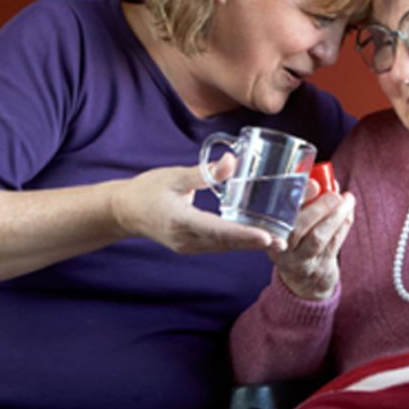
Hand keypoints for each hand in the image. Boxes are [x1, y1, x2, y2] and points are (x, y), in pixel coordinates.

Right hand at [110, 161, 279, 253]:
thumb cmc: (147, 190)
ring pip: (225, 247)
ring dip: (250, 244)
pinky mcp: (192, 246)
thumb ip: (203, 173)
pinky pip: (220, 246)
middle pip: (227, 243)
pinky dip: (239, 242)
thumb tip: (233, 161)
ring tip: (278, 241)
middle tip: (284, 242)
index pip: (218, 230)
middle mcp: (187, 239)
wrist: (124, 212)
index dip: (243, 234)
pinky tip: (258, 237)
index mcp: (181, 222)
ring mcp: (189, 246)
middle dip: (256, 242)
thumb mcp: (173, 176)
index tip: (266, 236)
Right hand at [271, 191, 354, 299]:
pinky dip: (343, 226)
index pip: (277, 214)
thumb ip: (306, 202)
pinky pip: (333, 245)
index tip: (314, 184)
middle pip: (297, 229)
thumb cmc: (300, 241)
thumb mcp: (293, 222)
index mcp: (269, 231)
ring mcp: (300, 261)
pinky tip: (349, 212)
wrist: (305, 282)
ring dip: (336, 216)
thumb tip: (326, 179)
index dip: (297, 199)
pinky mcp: (319, 268)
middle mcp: (281, 248)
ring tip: (347, 200)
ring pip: (318, 238)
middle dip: (319, 208)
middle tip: (335, 195)